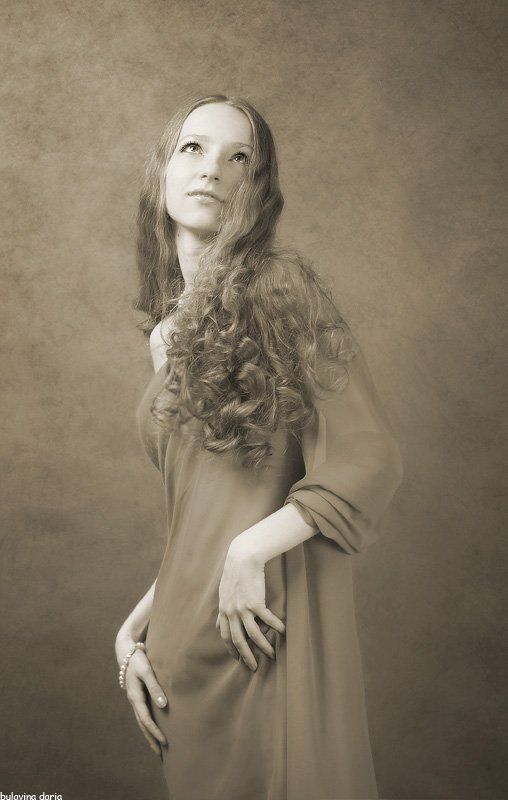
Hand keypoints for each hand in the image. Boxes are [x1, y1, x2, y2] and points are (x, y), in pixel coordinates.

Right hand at [115, 633, 167, 756]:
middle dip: (151, 739)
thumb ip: (155, 686)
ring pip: (141, 721)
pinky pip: (142, 715)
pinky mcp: (137, 696)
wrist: (126, 652)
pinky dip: (147, 725)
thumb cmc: (138, 660)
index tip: (164, 742)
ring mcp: (134, 700)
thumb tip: (163, 705)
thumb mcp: (147, 671)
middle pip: (142, 725)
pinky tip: (152, 730)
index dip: (155, 732)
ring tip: (157, 748)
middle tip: (160, 754)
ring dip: (148, 734)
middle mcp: (133, 701)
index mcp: (135, 697)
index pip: (146, 719)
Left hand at [215, 544, 285, 670]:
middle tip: (253, 667)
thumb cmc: (234, 573)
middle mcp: (231, 612)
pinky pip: (267, 620)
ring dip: (263, 647)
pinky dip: (275, 626)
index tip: (238, 659)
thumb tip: (217, 623)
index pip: (225, 636)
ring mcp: (243, 608)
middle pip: (238, 640)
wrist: (242, 557)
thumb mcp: (223, 592)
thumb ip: (222, 609)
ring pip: (253, 635)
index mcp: (224, 610)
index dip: (232, 650)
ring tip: (272, 655)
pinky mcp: (255, 602)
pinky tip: (282, 631)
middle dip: (246, 656)